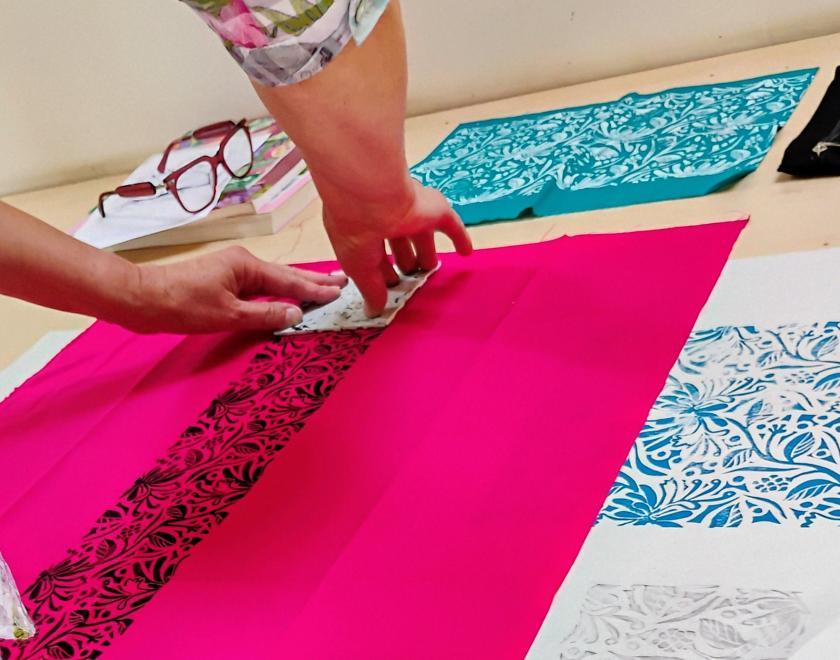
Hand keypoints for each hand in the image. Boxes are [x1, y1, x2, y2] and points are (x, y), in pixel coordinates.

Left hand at [113, 246, 345, 333]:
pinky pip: (259, 287)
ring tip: (322, 289)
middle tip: (341, 282)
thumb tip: (295, 315)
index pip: (289, 280)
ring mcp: (231, 271)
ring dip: (297, 287)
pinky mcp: (222, 282)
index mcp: (246, 265)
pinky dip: (277, 292)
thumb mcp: (228, 315)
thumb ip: (265, 316)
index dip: (315, 289)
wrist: (142, 299)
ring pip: (273, 281)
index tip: (340, 290)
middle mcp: (242, 263)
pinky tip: (286, 298)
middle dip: (313, 281)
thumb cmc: (182, 305)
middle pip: (285, 275)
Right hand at [322, 179, 471, 315]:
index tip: (388, 288)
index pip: (374, 254)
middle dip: (404, 260)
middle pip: (399, 243)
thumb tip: (374, 311)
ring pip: (422, 235)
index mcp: (362, 230)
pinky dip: (460, 238)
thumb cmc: (356, 232)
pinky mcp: (434, 210)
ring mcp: (412, 213)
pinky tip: (467, 252)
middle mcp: (386, 219)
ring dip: (426, 252)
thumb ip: (370, 289)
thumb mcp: (358, 267)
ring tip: (430, 267)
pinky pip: (452, 226)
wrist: (371, 195)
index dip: (381, 272)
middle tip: (410, 276)